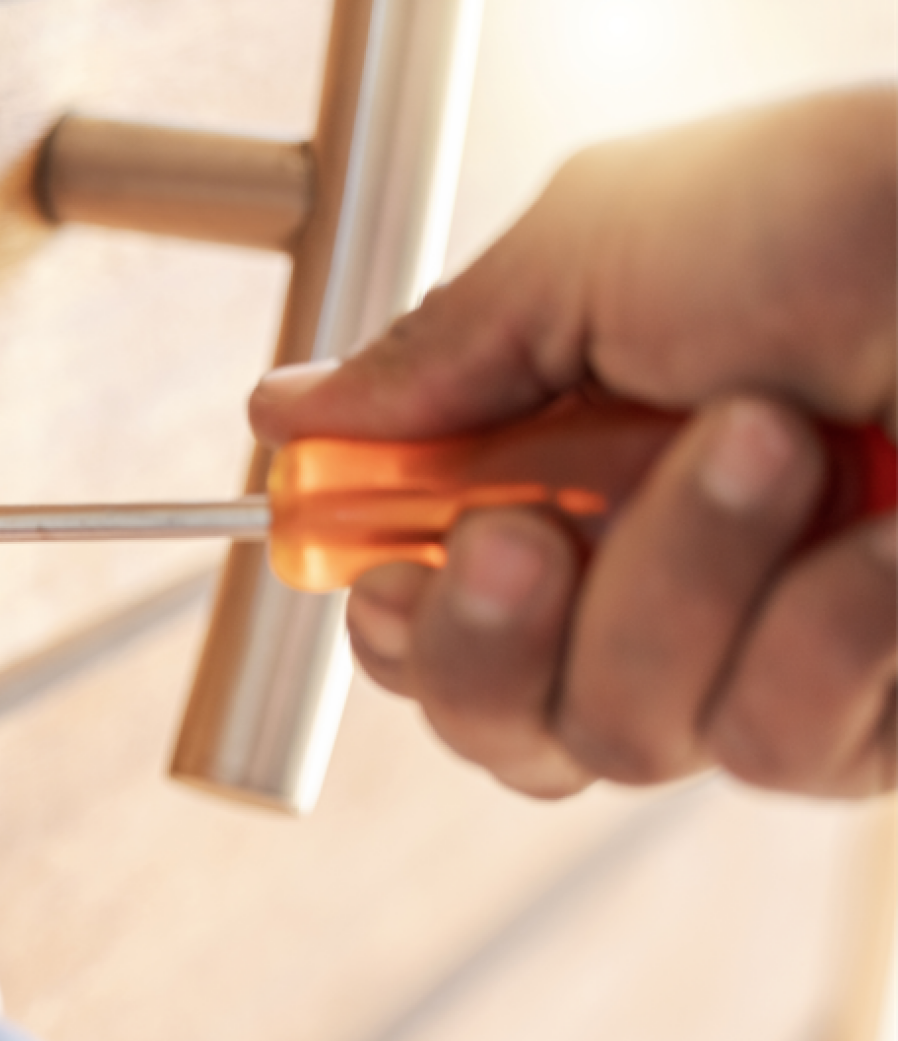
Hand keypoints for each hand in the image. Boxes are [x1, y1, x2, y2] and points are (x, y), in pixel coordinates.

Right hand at [250, 87, 896, 798]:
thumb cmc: (867, 210)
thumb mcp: (601, 248)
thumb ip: (437, 357)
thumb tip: (286, 408)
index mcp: (573, 472)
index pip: (436, 616)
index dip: (396, 630)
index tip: (384, 581)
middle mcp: (655, 582)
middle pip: (499, 729)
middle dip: (490, 647)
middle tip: (527, 536)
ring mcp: (765, 658)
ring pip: (621, 737)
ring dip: (677, 587)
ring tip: (772, 444)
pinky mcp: (873, 719)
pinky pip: (769, 746)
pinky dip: (819, 634)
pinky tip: (884, 540)